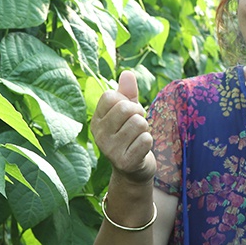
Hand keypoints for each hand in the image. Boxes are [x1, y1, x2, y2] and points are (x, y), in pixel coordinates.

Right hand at [92, 70, 155, 184]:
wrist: (133, 171)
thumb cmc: (130, 136)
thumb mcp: (128, 113)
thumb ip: (128, 94)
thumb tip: (127, 73)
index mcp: (96, 120)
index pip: (111, 96)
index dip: (126, 101)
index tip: (128, 113)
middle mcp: (99, 135)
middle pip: (126, 108)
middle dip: (139, 114)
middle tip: (137, 126)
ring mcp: (110, 150)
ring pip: (139, 123)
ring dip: (145, 129)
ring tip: (138, 138)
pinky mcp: (124, 162)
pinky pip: (145, 139)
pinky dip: (148, 142)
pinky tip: (141, 149)